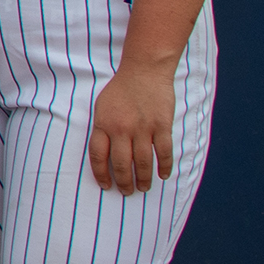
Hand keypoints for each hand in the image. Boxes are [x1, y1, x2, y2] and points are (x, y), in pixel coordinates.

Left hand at [87, 54, 178, 193]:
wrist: (144, 71)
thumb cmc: (120, 90)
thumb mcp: (101, 107)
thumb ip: (102, 130)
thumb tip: (104, 155)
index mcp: (103, 125)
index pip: (98, 157)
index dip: (101, 174)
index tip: (106, 185)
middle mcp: (122, 129)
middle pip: (121, 164)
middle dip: (124, 182)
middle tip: (127, 192)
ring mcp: (143, 128)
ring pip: (143, 162)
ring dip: (143, 179)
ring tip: (144, 188)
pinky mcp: (162, 125)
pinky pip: (164, 151)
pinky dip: (165, 166)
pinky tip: (164, 175)